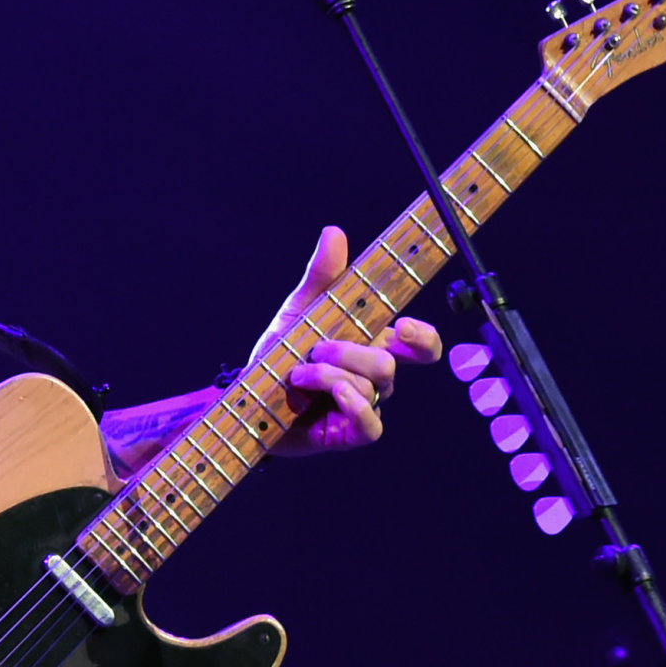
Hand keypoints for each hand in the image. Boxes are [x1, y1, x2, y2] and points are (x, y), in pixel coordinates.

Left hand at [255, 226, 442, 454]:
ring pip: (374, 387)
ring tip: (296, 375)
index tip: (402, 326)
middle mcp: (372, 378)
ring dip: (328, 375)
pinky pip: (371, 426)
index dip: (422, 337)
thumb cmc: (276, 356)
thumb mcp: (297, 312)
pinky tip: (330, 396)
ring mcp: (362, 407)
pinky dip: (352, 405)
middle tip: (314, 349)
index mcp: (370, 345)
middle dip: (348, 351)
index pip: (419, 345)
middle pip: (390, 362)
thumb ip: (320, 277)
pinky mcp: (346, 435)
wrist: (243, 399)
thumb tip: (335, 232)